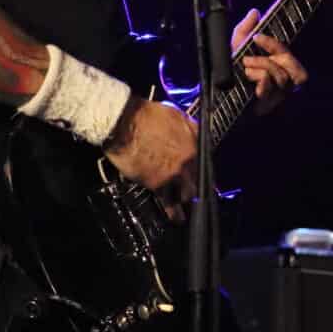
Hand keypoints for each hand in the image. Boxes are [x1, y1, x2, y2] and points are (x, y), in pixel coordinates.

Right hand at [104, 96, 197, 218]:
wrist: (125, 123)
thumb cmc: (145, 116)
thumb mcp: (175, 114)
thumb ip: (189, 127)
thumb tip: (194, 132)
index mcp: (195, 142)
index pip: (207, 161)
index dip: (204, 169)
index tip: (204, 175)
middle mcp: (188, 160)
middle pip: (200, 180)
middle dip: (198, 187)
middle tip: (199, 194)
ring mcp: (174, 174)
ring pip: (188, 193)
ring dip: (187, 200)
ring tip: (188, 208)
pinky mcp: (158, 184)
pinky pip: (169, 201)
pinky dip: (173, 211)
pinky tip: (176, 217)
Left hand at [232, 8, 307, 115]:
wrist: (212, 95)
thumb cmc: (227, 72)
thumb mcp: (235, 48)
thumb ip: (245, 30)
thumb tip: (255, 12)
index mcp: (276, 69)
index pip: (290, 57)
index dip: (275, 44)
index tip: (256, 37)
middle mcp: (281, 85)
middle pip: (295, 69)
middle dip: (272, 56)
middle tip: (248, 58)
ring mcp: (275, 98)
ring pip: (281, 77)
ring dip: (261, 67)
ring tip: (245, 69)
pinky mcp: (265, 107)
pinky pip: (269, 89)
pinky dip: (259, 81)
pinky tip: (248, 81)